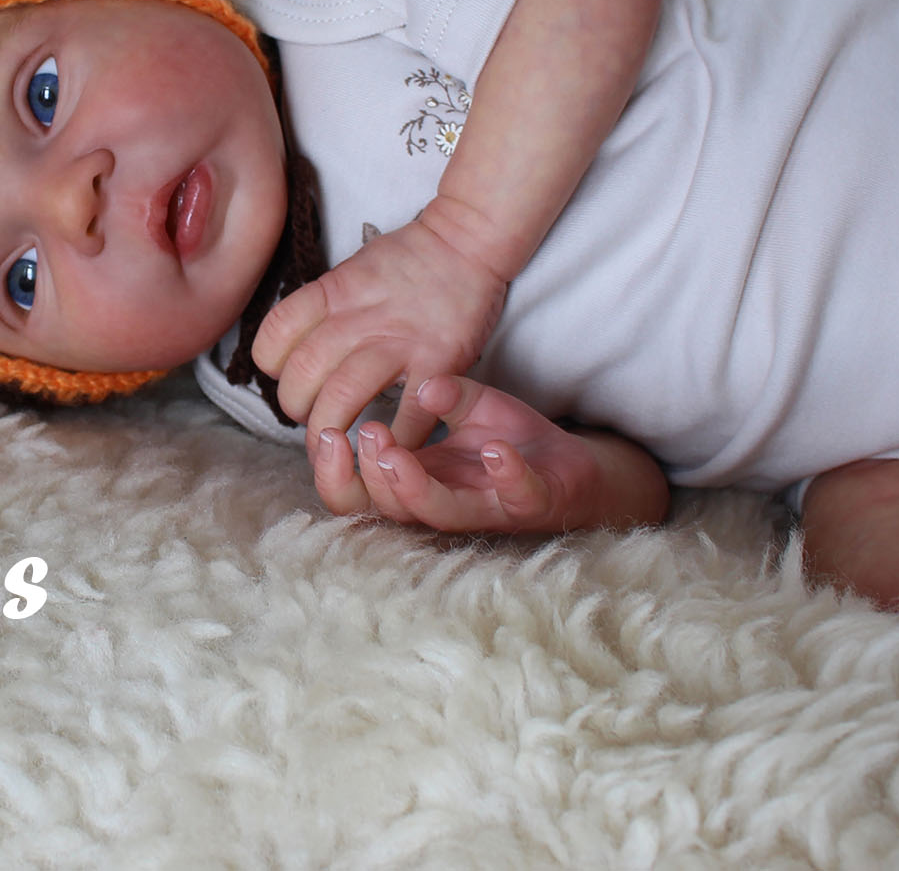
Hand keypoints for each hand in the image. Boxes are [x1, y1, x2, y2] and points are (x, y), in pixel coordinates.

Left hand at [250, 203, 506, 445]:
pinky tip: (389, 445)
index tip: (286, 376)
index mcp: (331, 295)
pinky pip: (410, 415)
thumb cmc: (408, 260)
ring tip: (337, 443)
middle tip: (310, 419)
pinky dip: (395, 439)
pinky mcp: (439, 362)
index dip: (271, 365)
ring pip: (341, 397)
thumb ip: (322, 308)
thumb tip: (293, 347)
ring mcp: (398, 342)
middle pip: (301, 374)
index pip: (274, 336)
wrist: (466, 240)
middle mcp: (357, 319)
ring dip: (331, 430)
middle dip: (297, 408)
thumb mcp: (350, 271)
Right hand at [309, 376, 610, 531]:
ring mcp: (488, 508)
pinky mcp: (534, 503)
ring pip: (439, 515)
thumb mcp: (474, 406)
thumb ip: (446, 394)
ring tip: (394, 450)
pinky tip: (495, 450)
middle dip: (364, 477)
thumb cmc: (513, 442)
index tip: (322, 434)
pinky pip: (517, 497)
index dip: (334, 473)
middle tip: (360, 435)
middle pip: (386, 512)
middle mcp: (446, 503)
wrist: (577, 467)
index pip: (360, 494)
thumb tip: (423, 383)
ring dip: (412, 486)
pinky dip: (506, 475)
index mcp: (421, 480)